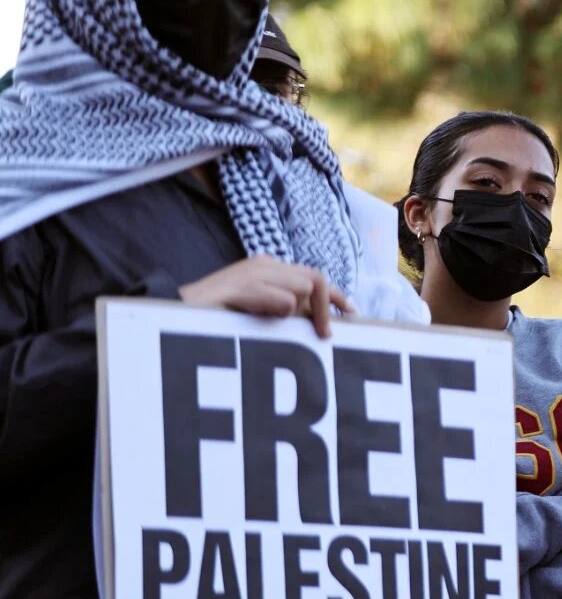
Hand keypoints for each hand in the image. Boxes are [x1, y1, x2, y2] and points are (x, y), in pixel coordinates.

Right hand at [180, 255, 354, 337]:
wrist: (173, 313)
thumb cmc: (215, 317)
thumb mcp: (255, 308)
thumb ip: (283, 306)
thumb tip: (318, 319)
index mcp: (266, 267)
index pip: (313, 275)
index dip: (335, 295)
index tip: (352, 312)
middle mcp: (263, 264)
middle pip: (316, 280)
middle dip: (326, 308)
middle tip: (325, 334)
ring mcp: (253, 272)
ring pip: (301, 291)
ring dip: (292, 313)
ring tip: (263, 320)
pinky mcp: (244, 286)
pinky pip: (283, 301)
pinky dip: (275, 313)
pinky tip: (252, 315)